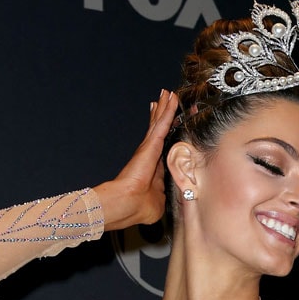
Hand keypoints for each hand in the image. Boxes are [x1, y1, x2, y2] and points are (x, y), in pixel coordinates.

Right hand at [94, 90, 178, 230]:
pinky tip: (172, 98)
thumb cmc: (138, 206)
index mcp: (152, 168)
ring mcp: (149, 148)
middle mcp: (149, 155)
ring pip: (160, 123)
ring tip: (168, 93)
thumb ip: (161, 193)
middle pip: (158, 130)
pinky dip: (168, 110)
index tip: (168, 126)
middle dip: (162, 115)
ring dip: (164, 108)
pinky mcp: (152, 144)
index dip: (165, 137)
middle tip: (166, 98)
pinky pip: (163, 123)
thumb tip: (163, 193)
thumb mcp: (156, 201)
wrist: (126, 203)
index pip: (161, 148)